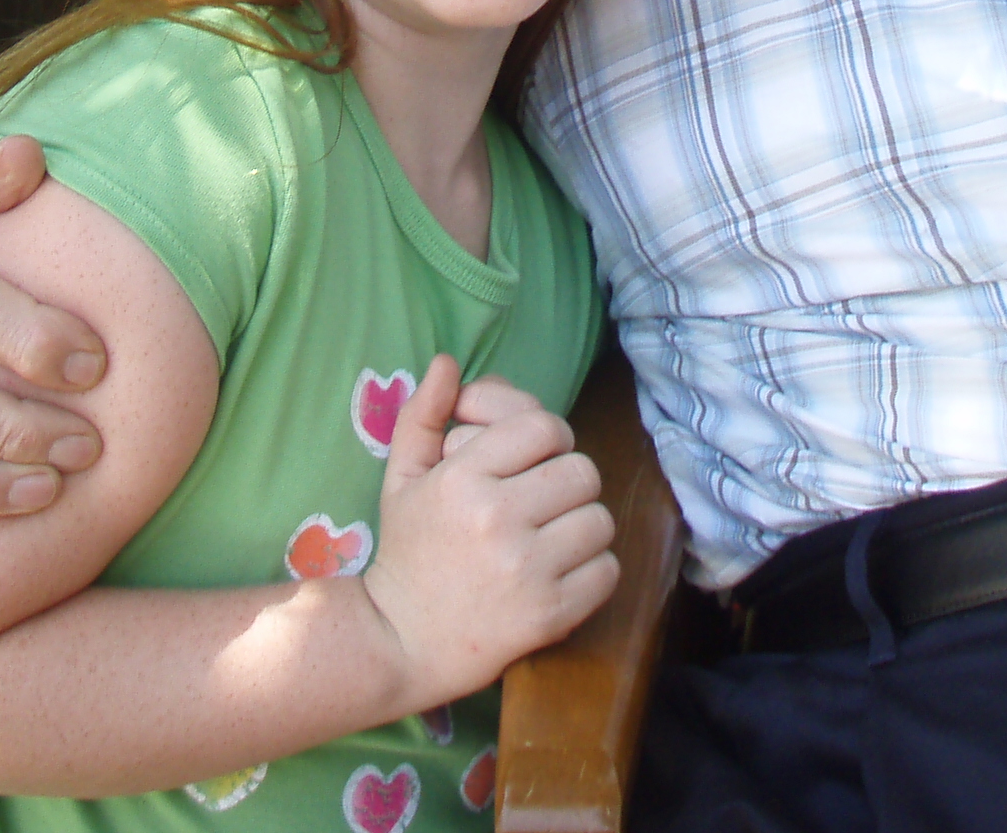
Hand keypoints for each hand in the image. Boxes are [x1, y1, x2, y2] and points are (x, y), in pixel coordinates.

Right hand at [357, 355, 617, 708]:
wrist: (399, 642)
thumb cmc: (407, 552)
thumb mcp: (401, 478)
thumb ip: (423, 416)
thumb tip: (449, 363)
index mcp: (461, 478)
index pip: (544, 427)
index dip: (548, 438)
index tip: (534, 461)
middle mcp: (496, 518)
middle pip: (581, 470)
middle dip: (567, 482)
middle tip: (545, 502)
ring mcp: (526, 569)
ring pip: (599, 519)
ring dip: (582, 527)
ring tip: (552, 539)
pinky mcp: (549, 615)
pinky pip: (606, 571)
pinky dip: (592, 571)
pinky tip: (561, 573)